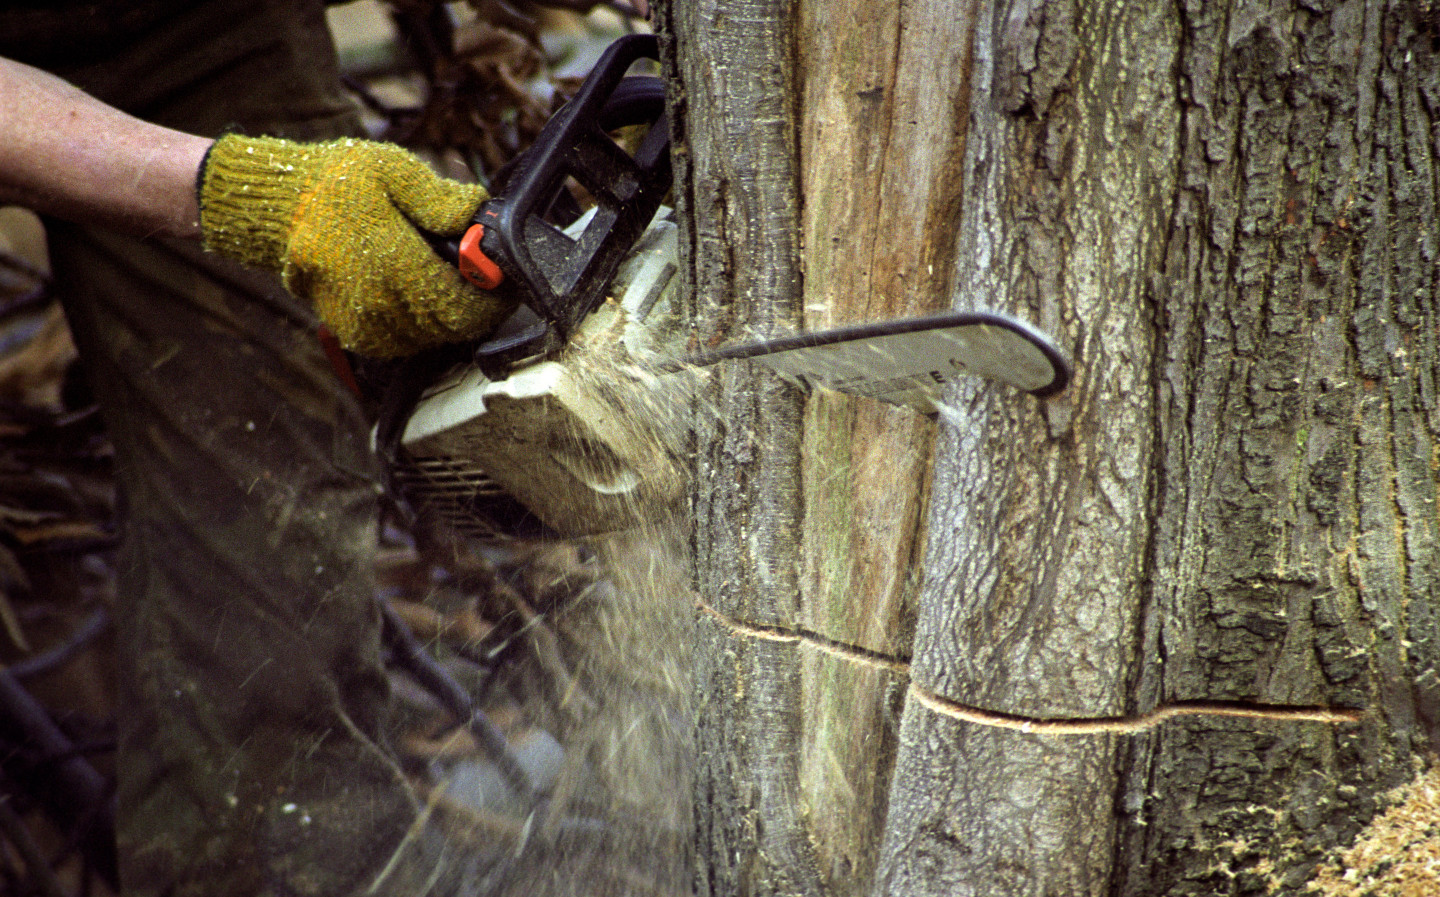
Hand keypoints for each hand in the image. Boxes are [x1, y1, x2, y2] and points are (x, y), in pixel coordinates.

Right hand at [199, 135, 513, 356]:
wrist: (280, 211)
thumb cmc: (336, 184)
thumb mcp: (391, 170)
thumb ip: (438, 198)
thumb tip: (477, 215)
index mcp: (392, 264)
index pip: (463, 307)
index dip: (494, 300)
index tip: (504, 281)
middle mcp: (379, 304)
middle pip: (453, 329)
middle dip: (476, 306)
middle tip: (483, 278)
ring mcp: (365, 325)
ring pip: (432, 339)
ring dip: (450, 316)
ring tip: (449, 279)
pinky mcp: (355, 335)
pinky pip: (407, 343)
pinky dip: (423, 324)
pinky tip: (420, 292)